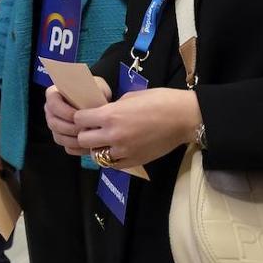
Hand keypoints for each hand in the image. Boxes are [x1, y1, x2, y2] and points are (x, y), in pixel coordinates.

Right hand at [44, 77, 111, 155]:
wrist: (101, 107)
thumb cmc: (97, 94)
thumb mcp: (97, 87)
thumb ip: (92, 91)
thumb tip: (90, 103)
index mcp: (54, 95)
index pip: (52, 104)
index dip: (64, 111)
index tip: (78, 115)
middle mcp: (51, 111)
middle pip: (53, 123)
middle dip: (70, 128)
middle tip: (86, 129)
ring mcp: (55, 126)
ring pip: (59, 137)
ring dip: (74, 139)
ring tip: (89, 138)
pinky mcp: (63, 138)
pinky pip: (66, 147)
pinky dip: (77, 148)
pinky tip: (89, 146)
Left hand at [74, 88, 200, 167]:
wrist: (184, 117)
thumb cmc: (160, 100)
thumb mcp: (130, 97)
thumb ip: (112, 107)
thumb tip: (102, 113)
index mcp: (110, 115)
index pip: (79, 120)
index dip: (80, 117)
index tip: (86, 115)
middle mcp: (113, 135)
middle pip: (83, 140)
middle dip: (85, 133)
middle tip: (93, 128)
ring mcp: (124, 151)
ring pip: (96, 155)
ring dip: (97, 147)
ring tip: (104, 140)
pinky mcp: (135, 161)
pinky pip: (112, 165)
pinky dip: (110, 158)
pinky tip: (116, 150)